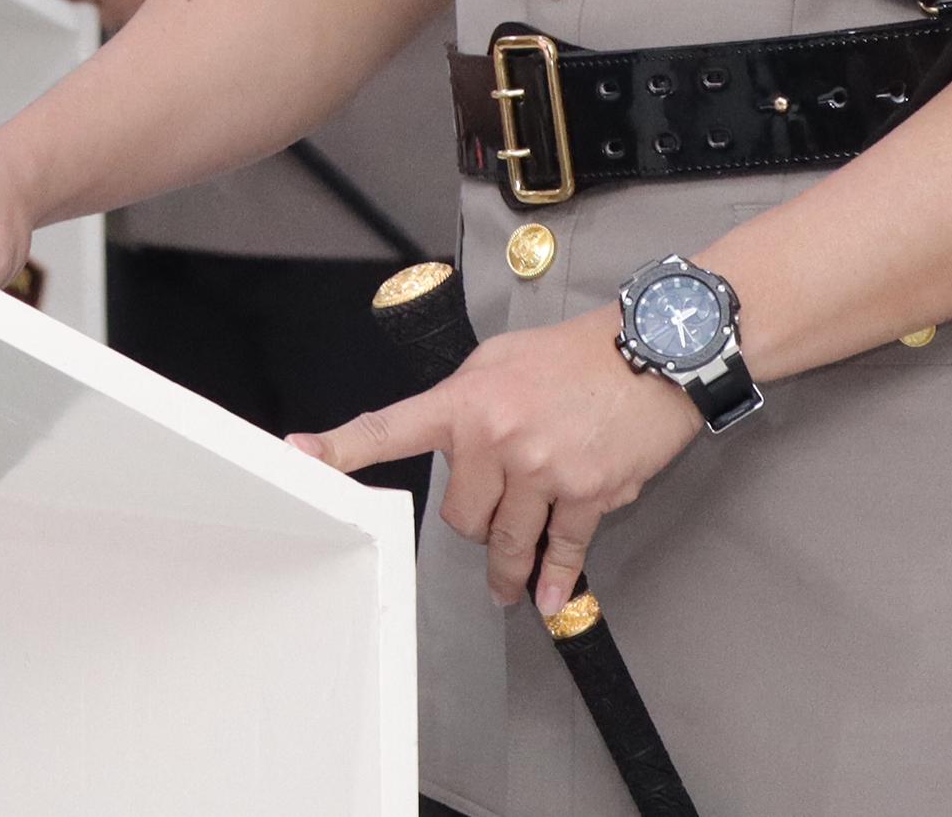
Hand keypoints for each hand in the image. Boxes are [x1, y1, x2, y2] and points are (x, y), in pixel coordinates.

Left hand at [296, 311, 697, 614]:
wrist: (651, 353)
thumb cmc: (573, 353)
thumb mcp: (500, 360)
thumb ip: (466, 402)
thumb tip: (451, 442)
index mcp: (465, 401)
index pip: (390, 428)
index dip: (341, 447)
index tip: (300, 457)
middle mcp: (496, 438)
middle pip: (460, 514)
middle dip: (473, 518)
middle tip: (491, 509)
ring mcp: (541, 470)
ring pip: (505, 540)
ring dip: (506, 566)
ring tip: (505, 585)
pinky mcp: (587, 494)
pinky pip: (561, 549)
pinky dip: (555, 579)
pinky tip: (549, 597)